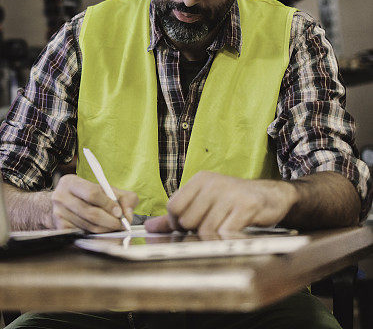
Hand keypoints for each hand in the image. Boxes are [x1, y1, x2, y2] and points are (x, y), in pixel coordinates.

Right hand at [50, 174, 138, 232]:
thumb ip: (122, 197)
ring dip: (105, 230)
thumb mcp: (103, 189)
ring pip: (88, 227)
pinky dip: (96, 237)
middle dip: (110, 221)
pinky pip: (83, 235)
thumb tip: (128, 214)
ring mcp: (58, 213)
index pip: (92, 193)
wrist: (63, 204)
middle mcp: (61, 197)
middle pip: (91, 213)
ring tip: (114, 229)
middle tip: (121, 225)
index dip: (108, 204)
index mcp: (71, 182)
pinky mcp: (60, 228)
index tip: (120, 213)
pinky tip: (102, 234)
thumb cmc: (86, 196)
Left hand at [145, 171, 297, 237]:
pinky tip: (232, 237)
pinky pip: (225, 232)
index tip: (187, 228)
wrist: (271, 195)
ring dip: (212, 240)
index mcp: (200, 180)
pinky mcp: (246, 206)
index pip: (173, 205)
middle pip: (187, 219)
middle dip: (194, 232)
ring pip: (205, 229)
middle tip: (208, 232)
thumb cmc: (234, 201)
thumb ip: (177, 214)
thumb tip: (149, 226)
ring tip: (222, 235)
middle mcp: (213, 183)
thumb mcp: (205, 202)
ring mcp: (230, 193)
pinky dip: (225, 241)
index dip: (176, 223)